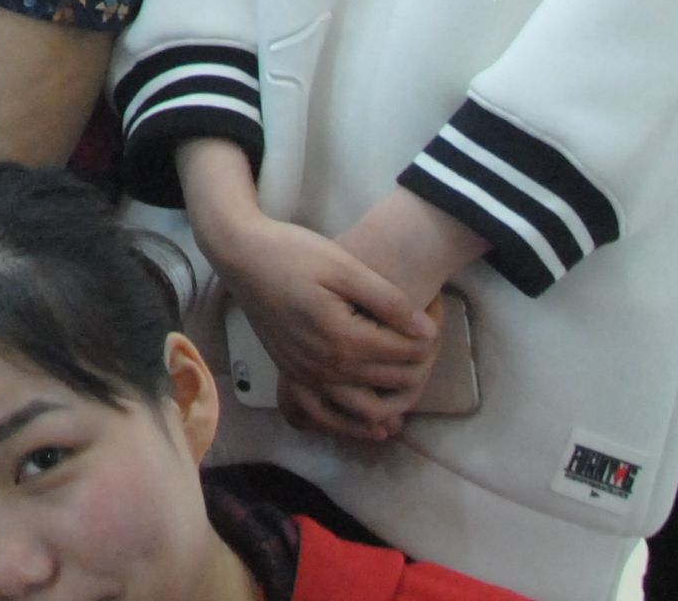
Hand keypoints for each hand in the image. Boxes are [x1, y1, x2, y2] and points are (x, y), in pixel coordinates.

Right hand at [195, 200, 431, 441]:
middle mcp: (325, 367)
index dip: (429, 337)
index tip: (436, 314)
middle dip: (419, 366)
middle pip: (391, 382)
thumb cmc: (293, 253)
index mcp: (342, 338)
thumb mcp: (344, 265)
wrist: (241, 255)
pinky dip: (352, 425)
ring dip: (395, 404)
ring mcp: (305, 375)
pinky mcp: (291, 374)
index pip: (405, 353)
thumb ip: (388, 300)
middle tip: (429, 343)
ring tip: (413, 383)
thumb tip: (427, 331)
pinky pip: (325, 415)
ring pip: (364, 411)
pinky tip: (375, 422)